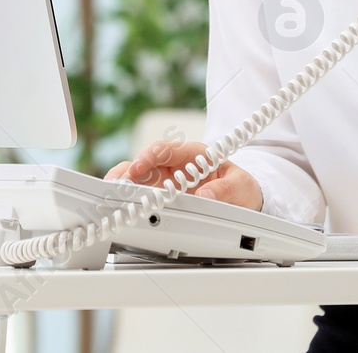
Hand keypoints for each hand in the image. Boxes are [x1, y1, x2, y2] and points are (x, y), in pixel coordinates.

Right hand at [105, 139, 263, 210]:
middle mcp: (176, 165)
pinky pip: (143, 193)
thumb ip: (225, 190)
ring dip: (124, 186)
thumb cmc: (242, 187)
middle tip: (116, 187)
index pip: (165, 150)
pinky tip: (122, 207)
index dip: (147, 158)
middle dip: (127, 173)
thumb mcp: (241, 186)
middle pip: (144, 163)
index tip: (136, 169)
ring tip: (113, 198)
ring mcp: (167, 180)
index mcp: (193, 154)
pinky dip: (131, 199)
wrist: (245, 198)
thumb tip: (207, 196)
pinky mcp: (164, 195)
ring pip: (138, 178)